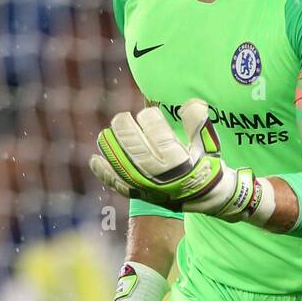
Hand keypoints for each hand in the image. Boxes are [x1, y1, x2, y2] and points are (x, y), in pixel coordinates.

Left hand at [89, 98, 274, 223]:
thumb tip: (192, 103)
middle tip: (121, 117)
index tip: (148, 114)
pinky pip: (119, 185)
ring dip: (111, 148)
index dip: (150, 120)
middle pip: (137, 149)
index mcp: (181, 161)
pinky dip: (105, 173)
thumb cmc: (205, 165)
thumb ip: (197, 123)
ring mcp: (149, 186)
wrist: (205, 197)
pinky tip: (94, 159)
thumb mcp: (207, 143)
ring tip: (104, 134)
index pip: (159, 135)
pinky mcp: (140, 194)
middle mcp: (163, 175)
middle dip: (125, 130)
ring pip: (124, 166)